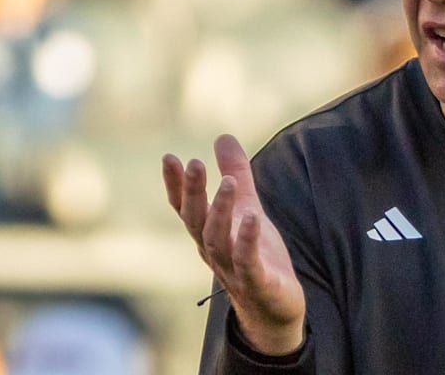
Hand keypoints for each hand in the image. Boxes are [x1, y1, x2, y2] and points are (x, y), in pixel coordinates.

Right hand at [162, 134, 304, 354]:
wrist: (275, 307)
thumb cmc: (257, 255)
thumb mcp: (248, 207)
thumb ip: (236, 173)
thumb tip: (222, 137)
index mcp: (208, 233)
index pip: (185, 208)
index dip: (176, 185)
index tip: (170, 158)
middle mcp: (214, 251)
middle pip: (196, 220)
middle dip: (193, 192)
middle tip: (193, 163)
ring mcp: (233, 268)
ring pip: (218, 239)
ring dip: (221, 210)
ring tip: (228, 181)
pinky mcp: (257, 281)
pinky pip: (248, 261)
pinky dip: (247, 240)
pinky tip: (252, 218)